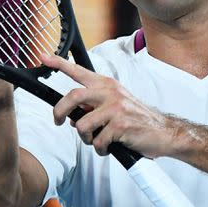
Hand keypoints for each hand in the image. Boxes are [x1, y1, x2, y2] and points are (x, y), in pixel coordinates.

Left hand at [40, 54, 179, 157]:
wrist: (164, 131)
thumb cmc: (137, 119)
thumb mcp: (115, 105)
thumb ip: (93, 107)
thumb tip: (72, 117)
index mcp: (107, 85)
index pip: (79, 71)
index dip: (59, 63)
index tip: (44, 57)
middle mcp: (110, 92)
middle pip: (73, 96)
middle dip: (59, 111)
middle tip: (59, 121)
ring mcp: (116, 108)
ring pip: (82, 125)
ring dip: (85, 138)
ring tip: (97, 141)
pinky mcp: (121, 125)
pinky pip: (98, 141)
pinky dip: (100, 149)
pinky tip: (110, 147)